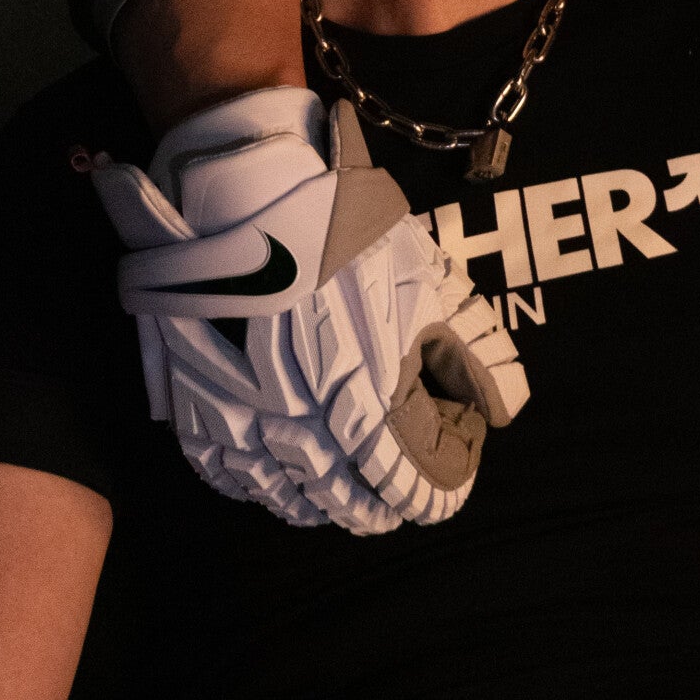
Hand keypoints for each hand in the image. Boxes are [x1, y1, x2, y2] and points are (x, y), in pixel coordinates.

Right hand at [92, 89, 527, 532]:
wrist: (249, 190)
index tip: (442, 497)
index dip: (429, 496)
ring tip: (335, 507)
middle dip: (374, 509)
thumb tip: (504, 405)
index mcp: (365, 402)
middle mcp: (301, 426)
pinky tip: (270, 487)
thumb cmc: (345, 231)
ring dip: (315, 507)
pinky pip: (223, 470)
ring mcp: (242, 418)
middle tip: (390, 509)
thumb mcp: (428, 280)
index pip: (403, 482)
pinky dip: (253, 489)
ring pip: (281, 493)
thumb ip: (474, 350)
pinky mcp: (194, 401)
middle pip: (341, 498)